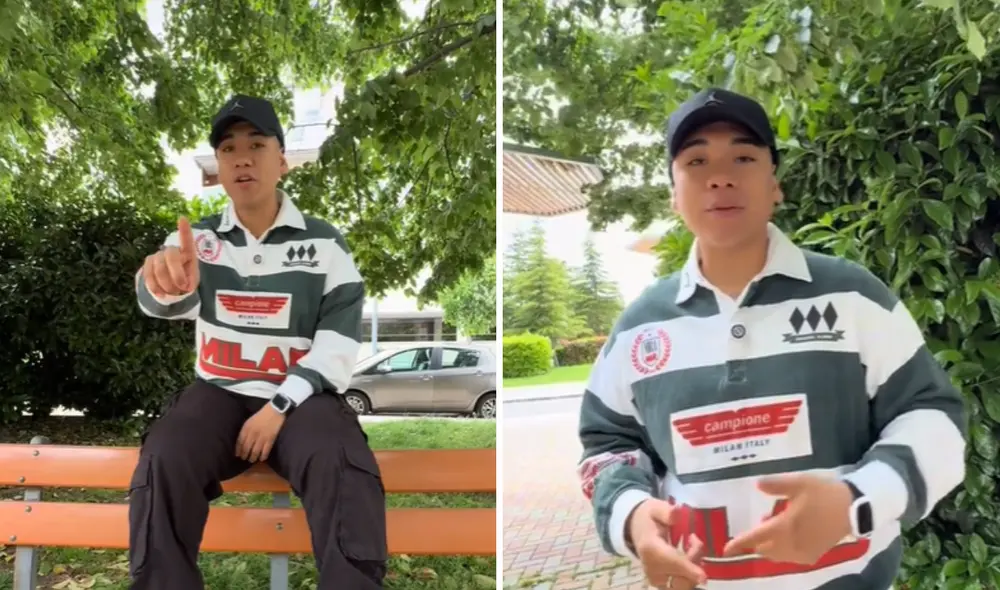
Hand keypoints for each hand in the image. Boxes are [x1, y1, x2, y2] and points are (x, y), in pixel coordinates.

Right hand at [142, 217, 199, 296]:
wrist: (172, 289)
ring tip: (173, 292)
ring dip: (167, 285)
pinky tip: (161, 294)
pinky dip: (155, 287)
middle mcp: (172, 251)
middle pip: (171, 255)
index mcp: (188, 253)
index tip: (182, 218)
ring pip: (159, 269)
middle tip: (182, 288)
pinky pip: (148, 275)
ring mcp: (159, 256)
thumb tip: (180, 284)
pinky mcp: (148, 264)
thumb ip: (187, 280)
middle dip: (177, 274)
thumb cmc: (186, 283)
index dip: (184, 230)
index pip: (186, 240)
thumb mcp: (192, 282)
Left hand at [236, 404, 285, 462]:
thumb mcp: (250, 420)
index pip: (239, 442)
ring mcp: (262, 437)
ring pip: (255, 451)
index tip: (237, 455)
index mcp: (246, 428)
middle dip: (245, 455)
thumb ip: (245, 430)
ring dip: (253, 457)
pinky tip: (262, 458)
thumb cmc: (262, 415)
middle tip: (244, 459)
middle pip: (246, 448)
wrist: (275, 410)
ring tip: (252, 460)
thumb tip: (241, 440)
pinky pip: (265, 450)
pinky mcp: (270, 439)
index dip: (238, 450)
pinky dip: (263, 456)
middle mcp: (253, 433)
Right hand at [629, 498, 707, 588]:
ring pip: (682, 585)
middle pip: (679, 577)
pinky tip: (689, 560)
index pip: (671, 561)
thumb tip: (677, 511)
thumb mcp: (657, 508)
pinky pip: (680, 586)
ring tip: (692, 550)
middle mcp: (650, 567)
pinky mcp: (659, 584)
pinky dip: (689, 576)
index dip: (687, 569)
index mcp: (649, 547)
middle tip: (695, 541)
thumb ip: (667, 511)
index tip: (703, 576)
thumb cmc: (650, 518)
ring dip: (693, 571)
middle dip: (694, 563)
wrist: (637, 528)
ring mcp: (654, 578)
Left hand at [723, 474, 853, 563]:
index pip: (757, 538)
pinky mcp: (814, 555)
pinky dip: (783, 549)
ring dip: (770, 544)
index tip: (725, 549)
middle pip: (765, 549)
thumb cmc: (824, 493)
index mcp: (785, 526)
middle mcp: (792, 544)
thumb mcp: (799, 482)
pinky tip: (789, 533)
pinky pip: (790, 557)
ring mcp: (804, 552)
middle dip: (757, 541)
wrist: (854, 508)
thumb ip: (776, 485)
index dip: (740, 543)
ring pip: (777, 555)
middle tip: (762, 520)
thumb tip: (757, 484)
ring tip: (776, 521)